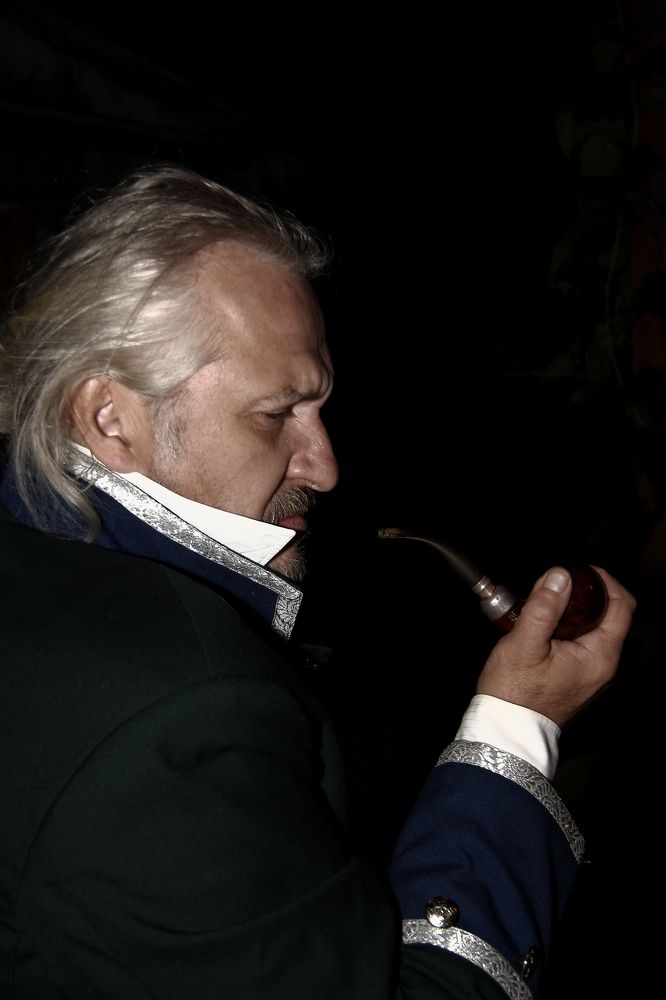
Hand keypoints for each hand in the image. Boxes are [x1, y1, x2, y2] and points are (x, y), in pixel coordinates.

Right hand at [476, 566, 635, 725]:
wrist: (507, 730)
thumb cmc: (514, 691)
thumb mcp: (525, 644)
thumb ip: (544, 607)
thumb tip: (560, 575)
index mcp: (600, 655)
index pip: (622, 606)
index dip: (605, 581)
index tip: (579, 571)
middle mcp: (604, 665)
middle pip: (609, 615)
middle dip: (584, 594)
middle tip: (554, 584)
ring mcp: (592, 674)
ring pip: (593, 628)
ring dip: (572, 610)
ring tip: (542, 601)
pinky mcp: (578, 678)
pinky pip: (581, 643)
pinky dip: (566, 627)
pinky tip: (540, 625)